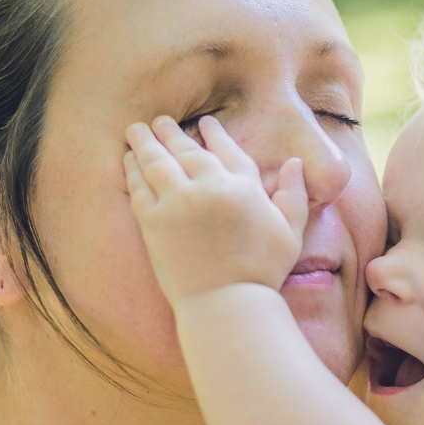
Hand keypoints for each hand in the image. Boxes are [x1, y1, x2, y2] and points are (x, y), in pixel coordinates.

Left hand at [124, 115, 307, 304]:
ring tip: (136, 130)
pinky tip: (129, 160)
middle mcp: (210, 186)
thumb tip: (294, 163)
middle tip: (160, 121)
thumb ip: (294, 194)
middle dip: (171, 132)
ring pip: (157, 160)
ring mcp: (178, 202)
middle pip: (186, 149)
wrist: (227, 303)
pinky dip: (133, 169)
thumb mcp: (290, 231)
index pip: (226, 149)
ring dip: (145, 142)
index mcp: (243, 186)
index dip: (214, 134)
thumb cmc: (263, 272)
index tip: (204, 123)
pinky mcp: (153, 221)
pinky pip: (139, 186)